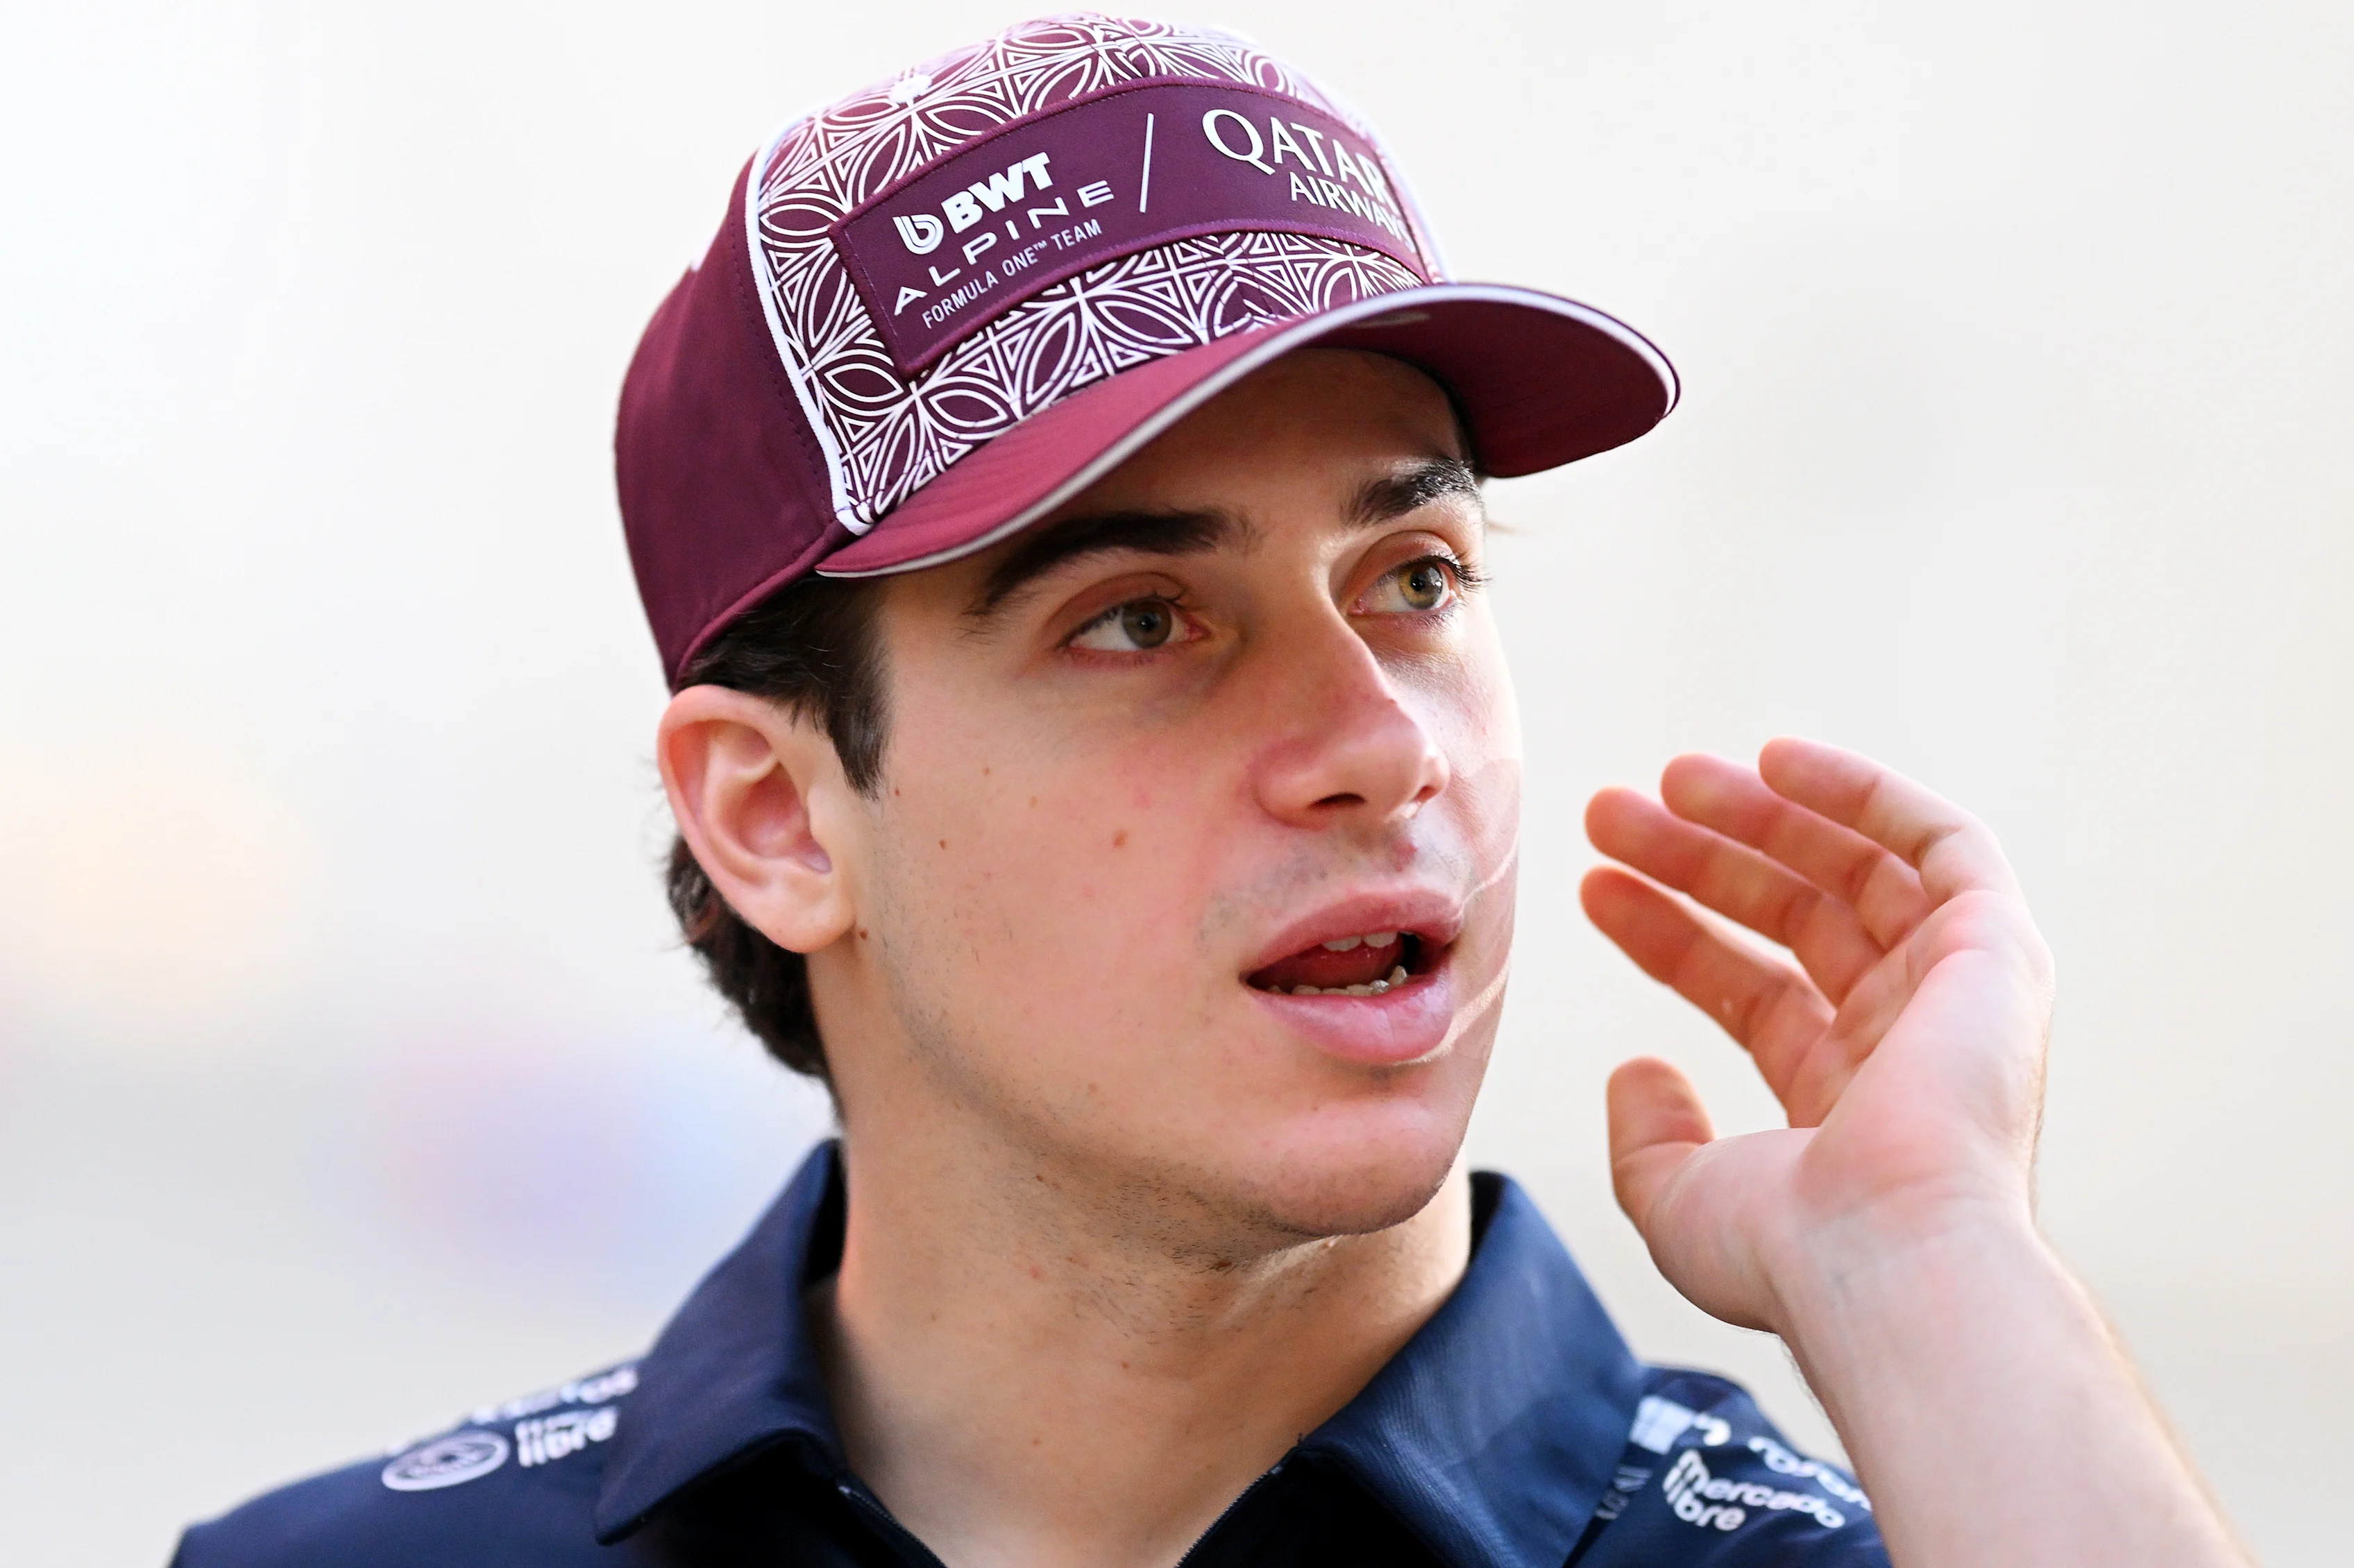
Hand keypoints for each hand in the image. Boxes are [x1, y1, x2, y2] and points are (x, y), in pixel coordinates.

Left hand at [1581, 738, 2054, 1332]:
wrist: (1886, 1255)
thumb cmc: (1787, 1251)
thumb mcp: (1677, 1199)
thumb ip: (1649, 1139)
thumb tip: (1636, 1070)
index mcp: (1847, 1107)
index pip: (1750, 991)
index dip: (1668, 934)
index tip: (1593, 884)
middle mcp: (1910, 1045)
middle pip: (1795, 920)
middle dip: (1697, 860)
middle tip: (1610, 812)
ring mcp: (1959, 996)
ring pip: (1854, 871)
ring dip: (1761, 816)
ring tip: (1666, 779)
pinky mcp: (1998, 950)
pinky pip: (1941, 843)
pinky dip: (1865, 793)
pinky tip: (1777, 759)